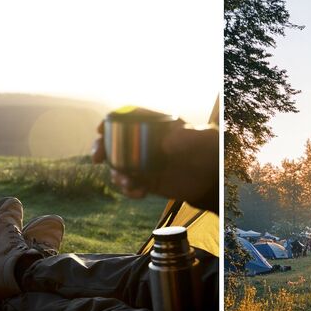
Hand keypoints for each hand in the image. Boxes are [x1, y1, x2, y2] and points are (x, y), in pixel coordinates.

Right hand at [92, 121, 217, 209]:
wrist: (213, 178)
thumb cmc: (209, 151)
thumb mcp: (202, 140)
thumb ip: (185, 139)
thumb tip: (165, 144)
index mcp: (157, 125)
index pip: (129, 117)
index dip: (111, 121)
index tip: (100, 129)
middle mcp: (146, 141)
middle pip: (115, 141)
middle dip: (101, 148)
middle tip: (97, 158)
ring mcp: (144, 161)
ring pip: (118, 164)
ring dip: (116, 174)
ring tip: (128, 183)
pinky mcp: (146, 179)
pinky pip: (129, 184)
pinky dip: (129, 190)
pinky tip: (139, 193)